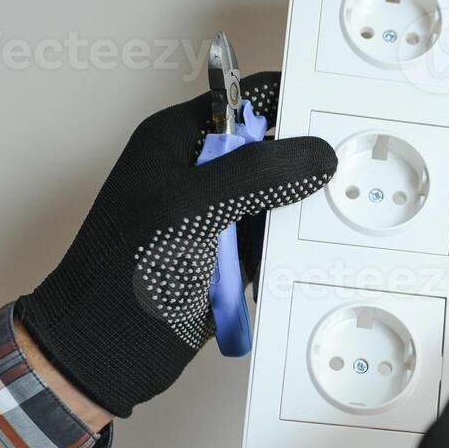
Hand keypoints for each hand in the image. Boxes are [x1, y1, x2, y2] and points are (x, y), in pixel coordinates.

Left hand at [16, 73, 335, 417]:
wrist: (105, 349)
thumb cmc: (125, 271)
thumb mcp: (192, 208)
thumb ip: (256, 174)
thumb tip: (316, 154)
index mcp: (177, 139)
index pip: (244, 98)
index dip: (289, 101)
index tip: (336, 117)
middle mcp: (198, 171)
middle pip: (270, 148)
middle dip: (303, 163)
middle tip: (343, 175)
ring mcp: (214, 214)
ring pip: (277, 196)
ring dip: (297, 211)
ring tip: (324, 222)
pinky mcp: (228, 255)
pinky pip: (272, 239)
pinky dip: (287, 248)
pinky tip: (300, 256)